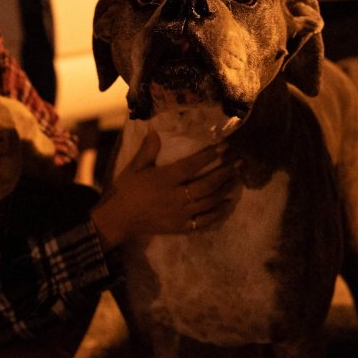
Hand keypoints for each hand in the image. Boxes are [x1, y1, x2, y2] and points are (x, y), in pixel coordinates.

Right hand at [90, 130, 237, 247]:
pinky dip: (218, 213)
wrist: (119, 219)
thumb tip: (155, 130)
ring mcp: (180, 214)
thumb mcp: (134, 168)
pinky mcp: (181, 227)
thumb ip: (147, 150)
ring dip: (225, 190)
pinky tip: (228, 204)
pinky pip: (204, 221)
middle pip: (206, 185)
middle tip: (239, 163)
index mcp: (164, 180)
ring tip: (236, 179)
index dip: (209, 156)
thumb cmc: (126, 191)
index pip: (191, 166)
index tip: (224, 147)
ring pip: (209, 202)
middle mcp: (175, 197)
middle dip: (225, 173)